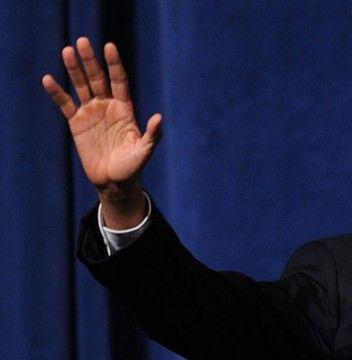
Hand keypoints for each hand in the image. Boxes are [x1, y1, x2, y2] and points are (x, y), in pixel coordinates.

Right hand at [43, 37, 161, 226]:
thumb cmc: (133, 166)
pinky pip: (65, 105)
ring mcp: (92, 113)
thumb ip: (152, 134)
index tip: (109, 47)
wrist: (115, 181)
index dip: (114, 64)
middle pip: (98, 79)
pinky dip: (57, 93)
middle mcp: (108, 106)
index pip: (119, 81)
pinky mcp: (77, 124)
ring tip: (67, 50)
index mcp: (125, 109)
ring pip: (81, 86)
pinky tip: (49, 79)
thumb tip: (159, 117)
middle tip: (83, 41)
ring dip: (74, 70)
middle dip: (91, 61)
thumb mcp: (144, 151)